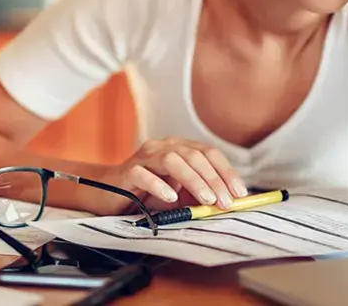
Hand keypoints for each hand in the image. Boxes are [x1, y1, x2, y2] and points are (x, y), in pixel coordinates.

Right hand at [89, 138, 248, 214]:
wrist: (108, 193)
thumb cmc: (147, 194)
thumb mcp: (178, 193)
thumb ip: (197, 193)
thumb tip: (226, 201)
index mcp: (178, 147)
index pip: (208, 153)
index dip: (226, 171)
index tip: (240, 193)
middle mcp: (163, 146)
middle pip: (194, 156)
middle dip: (214, 179)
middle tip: (225, 202)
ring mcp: (144, 157)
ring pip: (172, 160)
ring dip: (193, 180)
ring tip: (207, 200)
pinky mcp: (127, 172)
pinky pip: (144, 174)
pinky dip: (159, 185)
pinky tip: (171, 198)